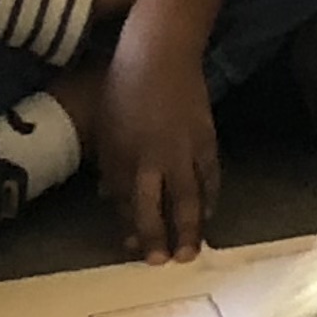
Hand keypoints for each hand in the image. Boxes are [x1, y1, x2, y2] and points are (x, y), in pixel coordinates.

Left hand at [92, 23, 219, 263]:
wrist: (160, 55)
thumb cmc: (122, 88)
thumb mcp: (105, 129)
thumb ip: (111, 167)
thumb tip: (113, 197)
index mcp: (128, 157)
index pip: (132, 203)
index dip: (134, 230)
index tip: (133, 251)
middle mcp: (159, 158)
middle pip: (166, 207)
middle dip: (167, 237)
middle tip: (172, 262)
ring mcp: (186, 149)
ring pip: (193, 195)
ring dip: (194, 224)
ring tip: (196, 248)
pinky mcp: (207, 138)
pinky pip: (210, 175)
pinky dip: (210, 196)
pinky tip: (209, 210)